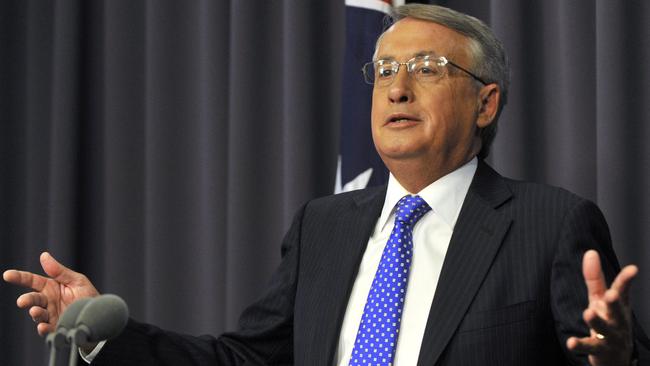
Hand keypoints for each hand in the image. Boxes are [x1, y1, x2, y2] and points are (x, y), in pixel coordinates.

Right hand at [3, 252, 99, 335]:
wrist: (100, 315)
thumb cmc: (87, 296)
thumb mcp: (76, 280)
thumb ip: (59, 271)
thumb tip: (44, 255)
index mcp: (50, 287)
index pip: (32, 281)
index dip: (19, 277)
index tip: (7, 275)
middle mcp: (47, 302)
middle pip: (32, 299)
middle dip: (26, 300)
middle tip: (22, 301)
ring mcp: (50, 315)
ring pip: (38, 314)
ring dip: (35, 313)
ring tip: (35, 311)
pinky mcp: (56, 328)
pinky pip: (47, 329)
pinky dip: (43, 328)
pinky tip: (43, 326)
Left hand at [567, 250, 636, 365]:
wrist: (615, 356)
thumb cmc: (608, 320)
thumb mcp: (600, 298)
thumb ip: (595, 278)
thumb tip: (590, 252)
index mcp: (618, 306)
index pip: (623, 291)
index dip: (626, 280)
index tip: (633, 269)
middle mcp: (617, 321)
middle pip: (617, 311)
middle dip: (615, 303)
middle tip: (612, 295)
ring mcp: (610, 336)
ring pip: (604, 329)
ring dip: (597, 322)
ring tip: (588, 313)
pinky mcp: (599, 350)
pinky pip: (589, 347)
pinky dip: (580, 345)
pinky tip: (571, 342)